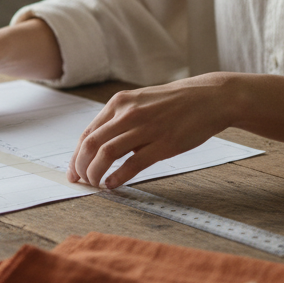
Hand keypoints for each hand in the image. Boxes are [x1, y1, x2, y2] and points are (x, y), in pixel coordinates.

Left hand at [69, 74, 235, 187]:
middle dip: (81, 167)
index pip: (88, 133)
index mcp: (120, 103)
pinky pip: (132, 164)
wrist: (210, 98)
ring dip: (96, 173)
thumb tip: (102, 148)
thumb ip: (120, 121)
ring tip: (96, 183)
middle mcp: (128, 114)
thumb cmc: (175, 103)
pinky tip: (113, 184)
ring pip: (107, 153)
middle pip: (91, 144)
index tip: (73, 171)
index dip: (76, 156)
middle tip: (81, 181)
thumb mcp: (141, 102)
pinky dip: (118, 177)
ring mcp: (146, 128)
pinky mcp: (163, 144)